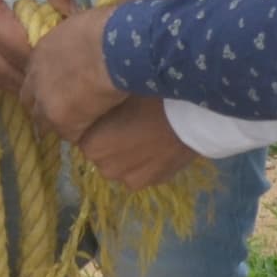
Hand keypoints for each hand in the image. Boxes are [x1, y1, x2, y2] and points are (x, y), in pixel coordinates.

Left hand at [23, 5, 125, 144]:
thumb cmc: (105, 29)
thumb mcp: (78, 25)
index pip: (33, 77)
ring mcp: (46, 103)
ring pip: (44, 123)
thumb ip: (71, 40)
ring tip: (81, 123)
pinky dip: (81, 133)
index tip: (60, 87)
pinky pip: (70, 135)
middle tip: (65, 109)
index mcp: (39, 54)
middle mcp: (35, 80)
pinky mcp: (62, 121)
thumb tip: (81, 39)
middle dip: (44, 107)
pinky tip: (96, 126)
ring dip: (60, 123)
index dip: (46, 84)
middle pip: (31, 102)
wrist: (113, 48)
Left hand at [75, 94, 203, 190]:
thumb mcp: (117, 93)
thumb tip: (89, 102)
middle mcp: (106, 169)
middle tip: (130, 121)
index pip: (84, 137)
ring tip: (146, 133)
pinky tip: (159, 144)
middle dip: (111, 141)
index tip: (111, 113)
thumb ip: (98, 105)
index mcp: (92, 146)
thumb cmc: (151, 98)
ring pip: (122, 165)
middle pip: (102, 153)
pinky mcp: (154, 183)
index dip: (98, 124)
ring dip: (128, 154)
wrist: (193, 117)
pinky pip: (143, 171)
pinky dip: (147, 161)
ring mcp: (131, 179)